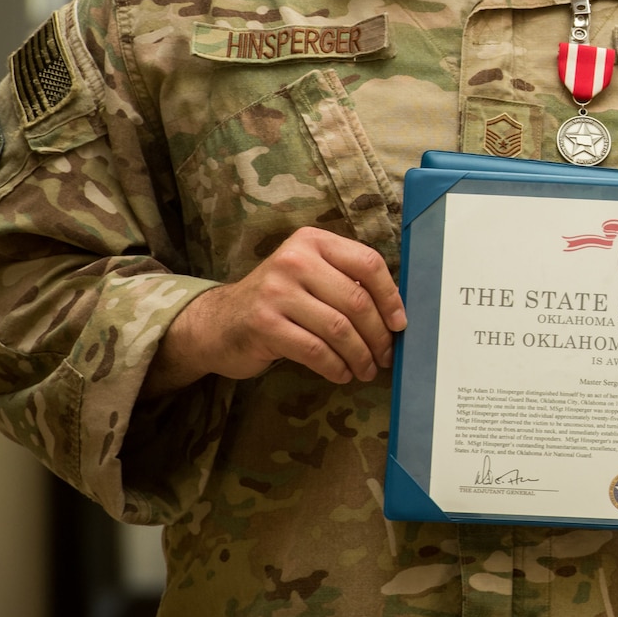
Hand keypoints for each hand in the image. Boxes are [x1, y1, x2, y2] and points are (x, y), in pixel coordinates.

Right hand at [143, 226, 406, 396]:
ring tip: (366, 369)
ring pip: (338, 328)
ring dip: (360, 355)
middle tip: (385, 355)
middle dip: (378, 334)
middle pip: (356, 300)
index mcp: (312, 242)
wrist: (217, 323)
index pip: (367, 263)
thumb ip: (344, 281)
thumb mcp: (309, 276)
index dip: (390, 297)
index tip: (400, 324)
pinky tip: (342, 374)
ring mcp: (276, 291)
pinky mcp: (264, 324)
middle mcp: (294, 260)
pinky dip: (335, 366)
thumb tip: (395, 313)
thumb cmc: (277, 301)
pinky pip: (315, 350)